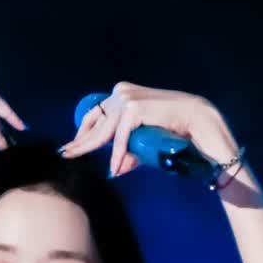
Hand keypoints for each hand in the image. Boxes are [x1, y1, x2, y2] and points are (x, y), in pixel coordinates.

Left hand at [57, 82, 233, 177]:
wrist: (197, 121)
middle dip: (80, 141)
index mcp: (123, 94)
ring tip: (77, 160)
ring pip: (104, 131)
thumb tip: (115, 170)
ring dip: (92, 149)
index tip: (71, 147)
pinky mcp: (134, 109)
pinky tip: (114, 168)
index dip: (82, 132)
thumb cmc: (173, 130)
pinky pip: (120, 138)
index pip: (96, 114)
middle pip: (95, 122)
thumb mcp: (144, 139)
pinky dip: (117, 154)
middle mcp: (122, 93)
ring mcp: (127, 99)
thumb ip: (128, 151)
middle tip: (65, 154)